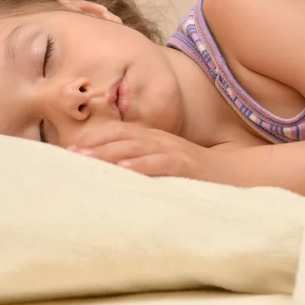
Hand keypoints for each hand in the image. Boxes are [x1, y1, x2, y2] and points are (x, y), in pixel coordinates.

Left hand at [69, 122, 209, 179]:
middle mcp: (159, 139)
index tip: (70, 149)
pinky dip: (141, 165)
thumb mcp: (164, 161)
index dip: (94, 138)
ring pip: (136, 148)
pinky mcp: (186, 165)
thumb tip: (113, 172)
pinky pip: (161, 163)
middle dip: (94, 145)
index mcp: (152, 137)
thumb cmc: (194, 171)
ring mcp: (172, 151)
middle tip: (69, 155)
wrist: (234, 173)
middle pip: (121, 138)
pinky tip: (124, 170)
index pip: (118, 132)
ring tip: (86, 160)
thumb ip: (142, 161)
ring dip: (109, 153)